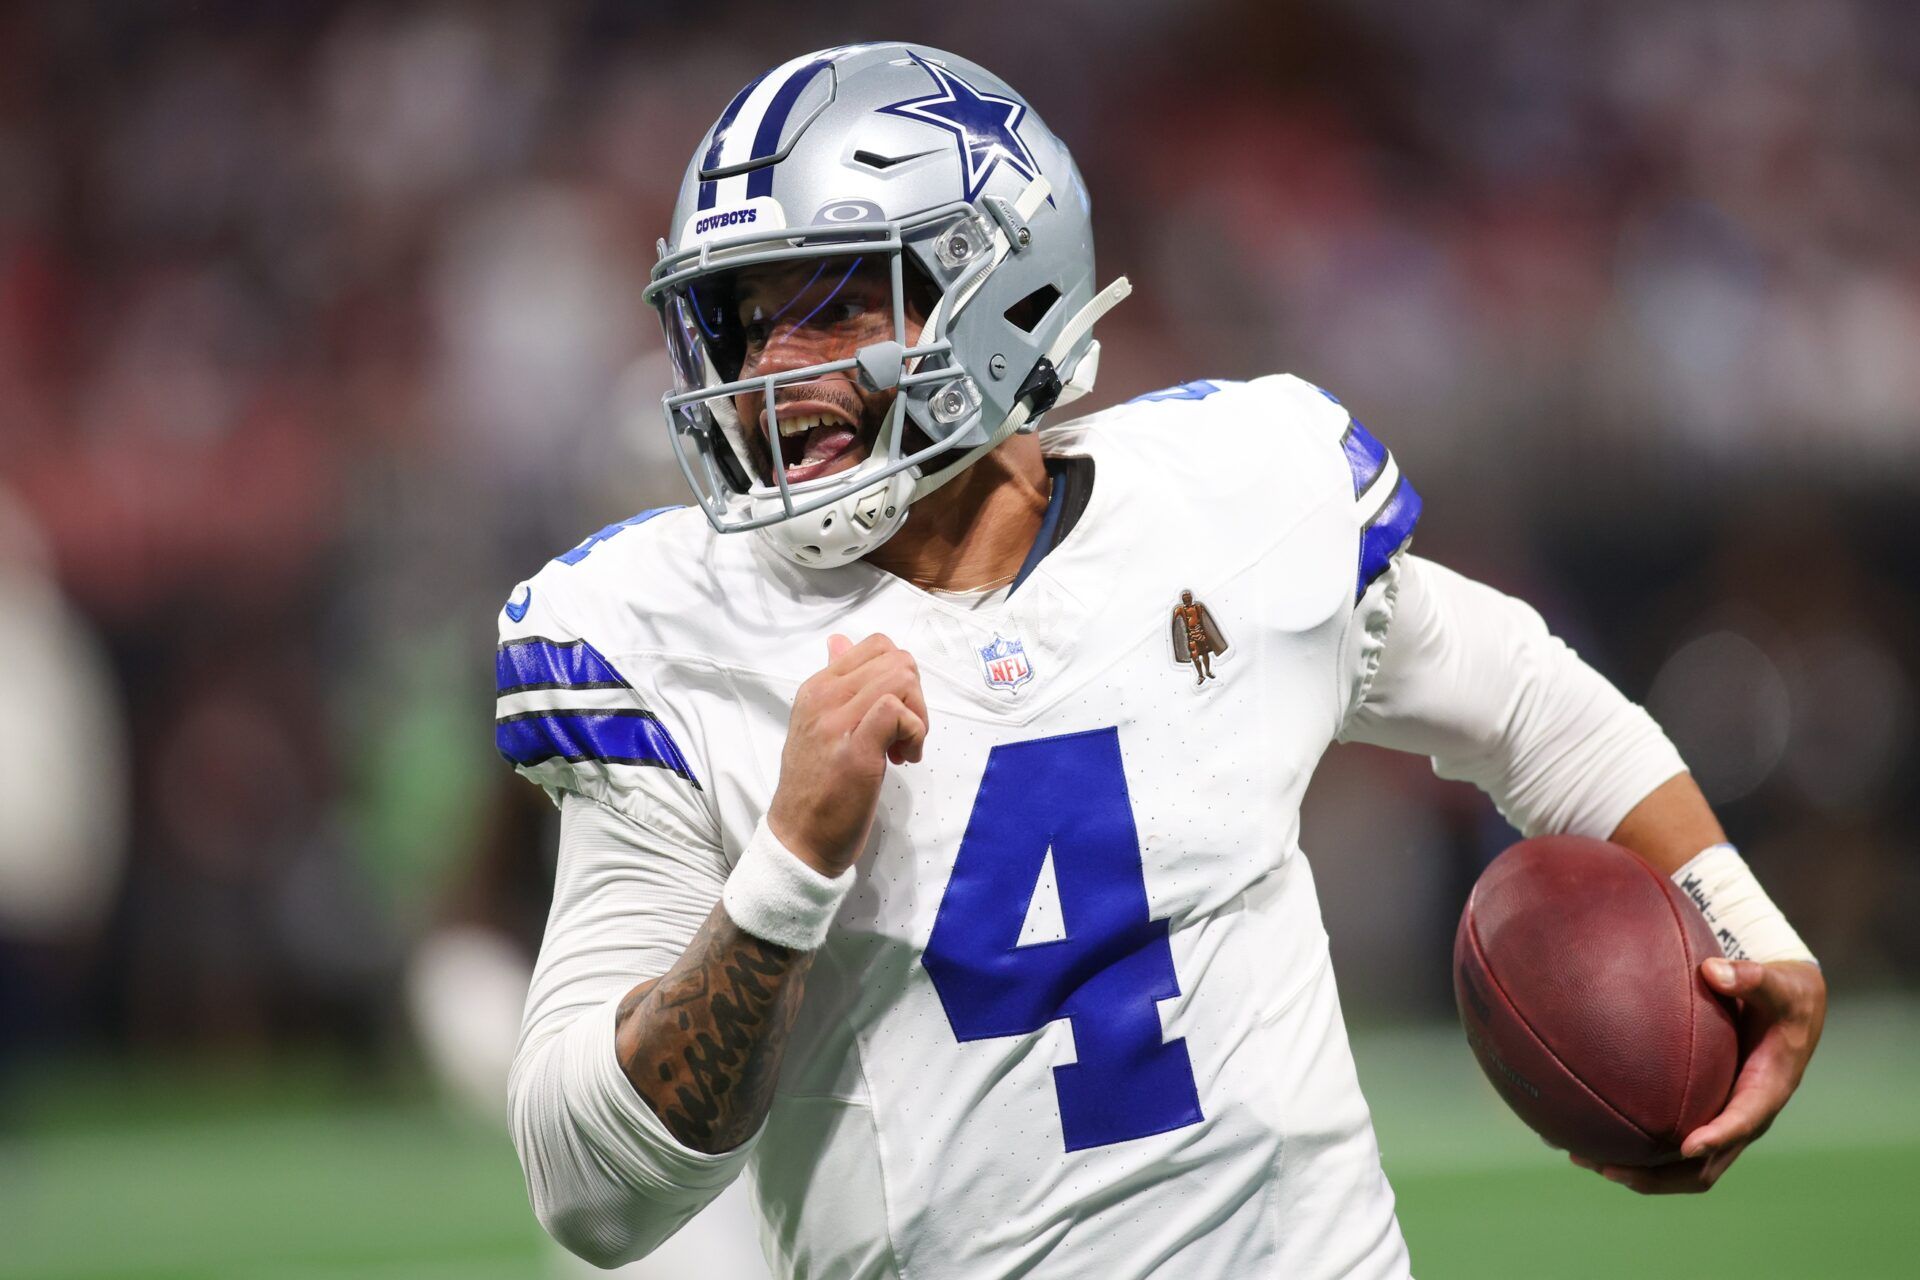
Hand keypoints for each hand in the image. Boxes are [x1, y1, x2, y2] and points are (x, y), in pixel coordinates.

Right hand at [766, 633, 928, 877]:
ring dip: (917, 715)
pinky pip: (897, 711)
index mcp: (816, 688)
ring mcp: (837, 721)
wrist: (800, 838)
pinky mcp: (856, 749)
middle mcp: (823, 697)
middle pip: (896, 660)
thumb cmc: (816, 787)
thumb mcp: (818, 724)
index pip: (875, 646)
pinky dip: (914, 731)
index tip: (896, 713)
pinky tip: (904, 757)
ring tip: (904, 748)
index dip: (900, 677)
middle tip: (905, 734)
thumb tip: (840, 641)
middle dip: (915, 695)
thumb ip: (836, 684)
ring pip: (901, 678)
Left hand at [1569, 957, 1825, 1192]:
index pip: (1742, 1122)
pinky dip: (1634, 1149)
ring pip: (1681, 1169)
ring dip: (1637, 1172)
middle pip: (1703, 1168)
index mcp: (1766, 1091)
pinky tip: (1587, 1133)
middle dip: (1656, 1175)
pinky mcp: (1704, 1116)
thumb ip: (1751, 977)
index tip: (1686, 1146)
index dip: (1717, 1137)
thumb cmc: (1783, 997)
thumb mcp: (1778, 985)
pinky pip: (1668, 1147)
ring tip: (1582, 1158)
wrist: (1792, 1014)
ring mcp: (1722, 1123)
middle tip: (1605, 1166)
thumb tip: (1712, 970)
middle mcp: (1744, 1118)